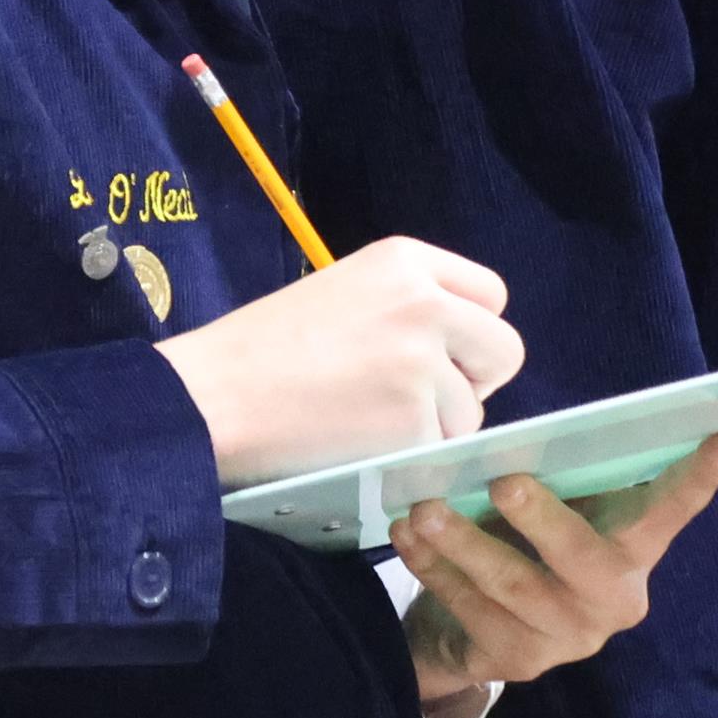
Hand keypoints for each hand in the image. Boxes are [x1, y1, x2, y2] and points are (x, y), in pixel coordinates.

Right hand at [154, 237, 523, 487]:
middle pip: (504, 349)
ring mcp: (424, 364)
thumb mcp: (343, 290)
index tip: (442, 354)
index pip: (492, 295)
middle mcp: (426, 304)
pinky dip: (408, 457)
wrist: (213, 397)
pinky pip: (439, 449)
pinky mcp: (415, 422)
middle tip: (422, 398)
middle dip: (473, 380)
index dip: (471, 332)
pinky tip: (359, 442)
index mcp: (406, 260)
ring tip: (367, 420)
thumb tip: (459, 346)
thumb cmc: (262, 349)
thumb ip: (407, 304)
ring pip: (471, 410)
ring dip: (433, 426)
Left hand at [391, 434, 717, 704]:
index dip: (692, 483)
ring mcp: (564, 639)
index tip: (717, 439)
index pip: (666, 515)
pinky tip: (407, 536)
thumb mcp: (555, 512)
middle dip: (541, 519)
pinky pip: (469, 609)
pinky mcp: (514, 662)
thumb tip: (526, 437)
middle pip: (580, 560)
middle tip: (504, 482)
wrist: (478, 629)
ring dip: (462, 543)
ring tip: (423, 507)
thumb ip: (557, 482)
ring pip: (511, 587)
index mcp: (632, 553)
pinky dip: (433, 568)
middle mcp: (611, 602)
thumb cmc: (527, 544)